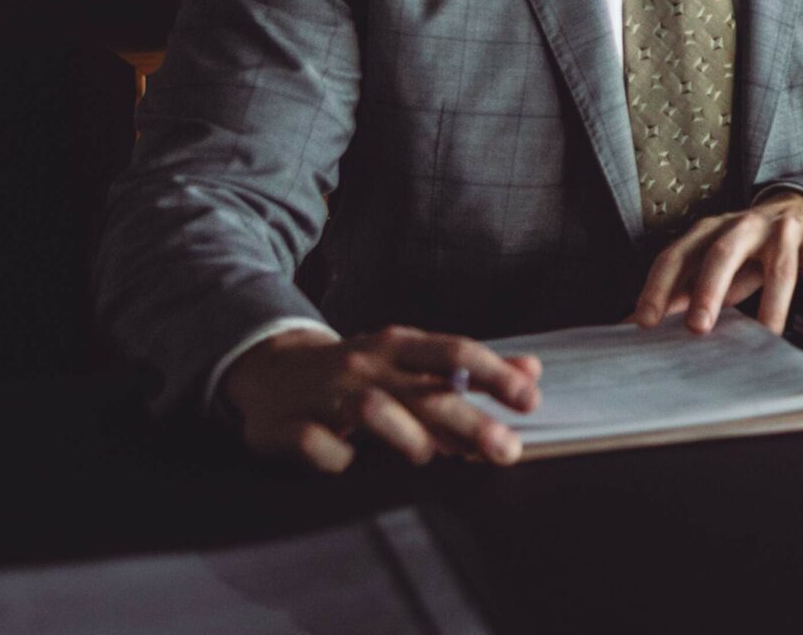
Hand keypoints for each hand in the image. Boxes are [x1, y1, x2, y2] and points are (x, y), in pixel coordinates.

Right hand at [220, 325, 541, 472]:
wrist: (270, 372)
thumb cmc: (355, 370)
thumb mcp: (410, 359)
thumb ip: (472, 369)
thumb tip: (532, 371)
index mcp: (398, 343)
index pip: (455, 353)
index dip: (495, 375)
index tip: (530, 400)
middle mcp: (365, 363)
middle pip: (423, 391)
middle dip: (470, 422)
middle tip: (507, 449)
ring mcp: (325, 394)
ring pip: (373, 410)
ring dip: (407, 435)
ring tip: (428, 454)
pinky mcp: (288, 426)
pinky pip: (319, 445)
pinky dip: (338, 457)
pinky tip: (348, 460)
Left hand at [633, 191, 802, 335]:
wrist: (800, 209)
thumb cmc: (748, 249)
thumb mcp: (712, 265)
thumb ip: (680, 290)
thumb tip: (631, 323)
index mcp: (711, 231)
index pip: (678, 255)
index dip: (659, 287)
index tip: (645, 321)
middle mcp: (746, 225)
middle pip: (724, 252)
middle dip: (709, 289)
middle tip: (698, 328)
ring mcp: (786, 229)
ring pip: (780, 263)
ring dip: (773, 301)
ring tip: (767, 335)